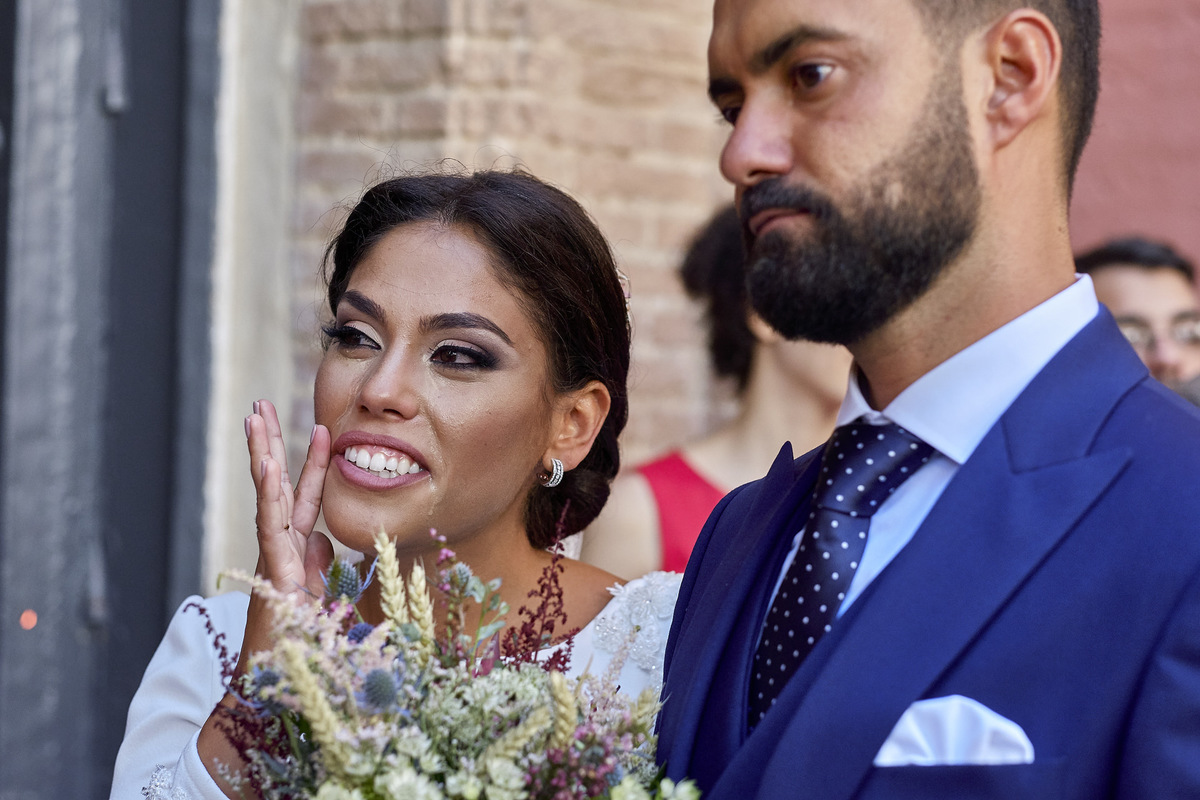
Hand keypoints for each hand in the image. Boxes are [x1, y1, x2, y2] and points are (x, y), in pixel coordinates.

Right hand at [201, 400, 334, 789]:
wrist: (279, 691)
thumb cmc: (303, 652)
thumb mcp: (325, 601)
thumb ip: (324, 569)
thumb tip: (324, 540)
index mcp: (298, 554)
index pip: (306, 499)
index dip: (312, 464)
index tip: (322, 427)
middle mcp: (282, 550)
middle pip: (278, 487)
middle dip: (271, 445)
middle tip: (262, 404)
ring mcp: (273, 559)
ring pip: (268, 498)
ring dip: (262, 456)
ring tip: (254, 417)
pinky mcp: (273, 573)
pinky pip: (271, 527)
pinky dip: (271, 495)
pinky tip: (269, 464)